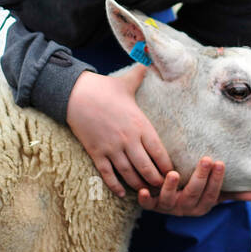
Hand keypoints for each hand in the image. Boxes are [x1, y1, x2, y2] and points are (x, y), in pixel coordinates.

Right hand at [66, 65, 173, 196]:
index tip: (174, 173)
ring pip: (129, 174)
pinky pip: (108, 175)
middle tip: (164, 189)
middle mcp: (128, 139)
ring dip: (139, 186)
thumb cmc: (104, 88)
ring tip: (147, 193)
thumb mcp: (126, 81)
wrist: (76, 94)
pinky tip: (122, 193)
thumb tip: (150, 57)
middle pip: (147, 167)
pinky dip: (116, 186)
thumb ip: (141, 73)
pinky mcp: (96, 153)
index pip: (159, 151)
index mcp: (139, 124)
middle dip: (157, 181)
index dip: (167, 165)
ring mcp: (111, 148)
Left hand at [137, 159, 250, 216]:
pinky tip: (142, 190)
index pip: (212, 194)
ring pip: (169, 200)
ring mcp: (168, 207)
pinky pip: (147, 205)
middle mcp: (185, 209)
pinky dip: (144, 199)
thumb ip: (231, 193)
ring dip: (170, 188)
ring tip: (173, 174)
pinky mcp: (151, 204)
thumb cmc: (194, 192)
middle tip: (205, 159)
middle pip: (193, 195)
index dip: (216, 181)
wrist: (166, 201)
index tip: (220, 163)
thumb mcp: (212, 193)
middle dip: (200, 178)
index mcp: (201, 206)